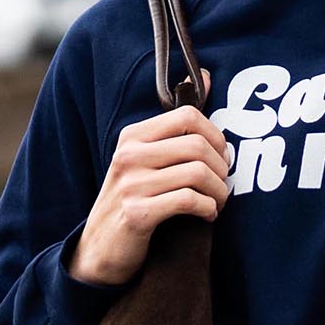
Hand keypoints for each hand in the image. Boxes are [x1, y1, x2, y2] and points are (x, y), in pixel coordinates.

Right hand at [67, 99, 231, 287]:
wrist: (101, 249)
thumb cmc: (132, 200)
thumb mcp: (145, 158)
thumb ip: (175, 124)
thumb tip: (205, 75)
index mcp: (133, 136)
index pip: (189, 116)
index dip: (216, 136)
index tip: (221, 157)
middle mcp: (129, 155)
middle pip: (198, 146)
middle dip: (222, 169)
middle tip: (223, 185)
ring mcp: (131, 184)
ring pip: (198, 174)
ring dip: (219, 192)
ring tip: (217, 202)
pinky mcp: (137, 213)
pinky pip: (188, 200)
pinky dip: (207, 209)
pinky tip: (207, 215)